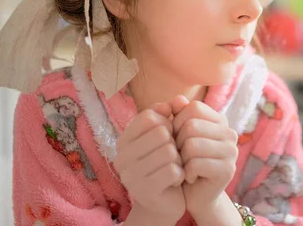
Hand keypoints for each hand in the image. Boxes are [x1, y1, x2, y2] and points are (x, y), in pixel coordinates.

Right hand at [113, 102, 185, 221]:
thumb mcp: (166, 136)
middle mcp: (121, 157)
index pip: (149, 116)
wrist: (165, 200)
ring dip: (179, 159)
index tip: (168, 136)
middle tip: (173, 156)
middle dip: (175, 143)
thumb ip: (168, 116)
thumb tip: (175, 101)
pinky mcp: (144, 192)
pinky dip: (181, 174)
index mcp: (123, 140)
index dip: (167, 123)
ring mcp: (129, 176)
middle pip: (161, 133)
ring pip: (169, 151)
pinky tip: (175, 181)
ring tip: (174, 167)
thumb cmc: (166, 162)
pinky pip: (174, 171)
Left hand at [171, 96, 238, 216]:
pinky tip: (190, 177)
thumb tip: (177, 99)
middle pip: (191, 125)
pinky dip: (186, 172)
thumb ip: (178, 116)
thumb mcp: (179, 136)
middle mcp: (229, 133)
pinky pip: (196, 164)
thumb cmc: (185, 162)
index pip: (193, 107)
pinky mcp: (227, 170)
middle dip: (177, 142)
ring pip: (192, 144)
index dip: (176, 121)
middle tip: (179, 156)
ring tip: (184, 166)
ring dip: (181, 159)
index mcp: (219, 120)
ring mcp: (231, 151)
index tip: (175, 138)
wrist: (195, 195)